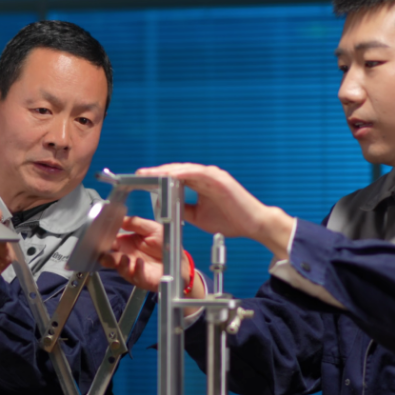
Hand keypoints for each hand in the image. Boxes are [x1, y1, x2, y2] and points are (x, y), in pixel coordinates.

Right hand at [99, 216, 205, 308]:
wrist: (179, 260)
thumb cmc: (165, 244)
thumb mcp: (153, 228)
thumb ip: (136, 223)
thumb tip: (121, 218)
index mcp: (127, 243)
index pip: (110, 241)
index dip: (105, 239)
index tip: (102, 235)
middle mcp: (127, 256)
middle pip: (109, 257)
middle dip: (105, 255)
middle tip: (104, 251)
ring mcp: (132, 268)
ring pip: (119, 267)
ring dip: (119, 263)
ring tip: (124, 257)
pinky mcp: (141, 278)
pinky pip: (135, 275)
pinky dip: (136, 269)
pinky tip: (139, 263)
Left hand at [137, 163, 294, 258]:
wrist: (254, 224)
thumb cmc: (231, 220)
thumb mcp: (199, 216)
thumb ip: (184, 208)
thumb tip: (166, 206)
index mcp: (203, 183)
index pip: (177, 176)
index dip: (160, 176)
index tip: (143, 179)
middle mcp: (207, 176)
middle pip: (178, 170)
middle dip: (159, 171)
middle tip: (140, 173)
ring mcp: (214, 176)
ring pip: (185, 169)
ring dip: (167, 170)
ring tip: (151, 173)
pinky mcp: (220, 179)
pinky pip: (198, 173)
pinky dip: (183, 173)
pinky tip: (170, 175)